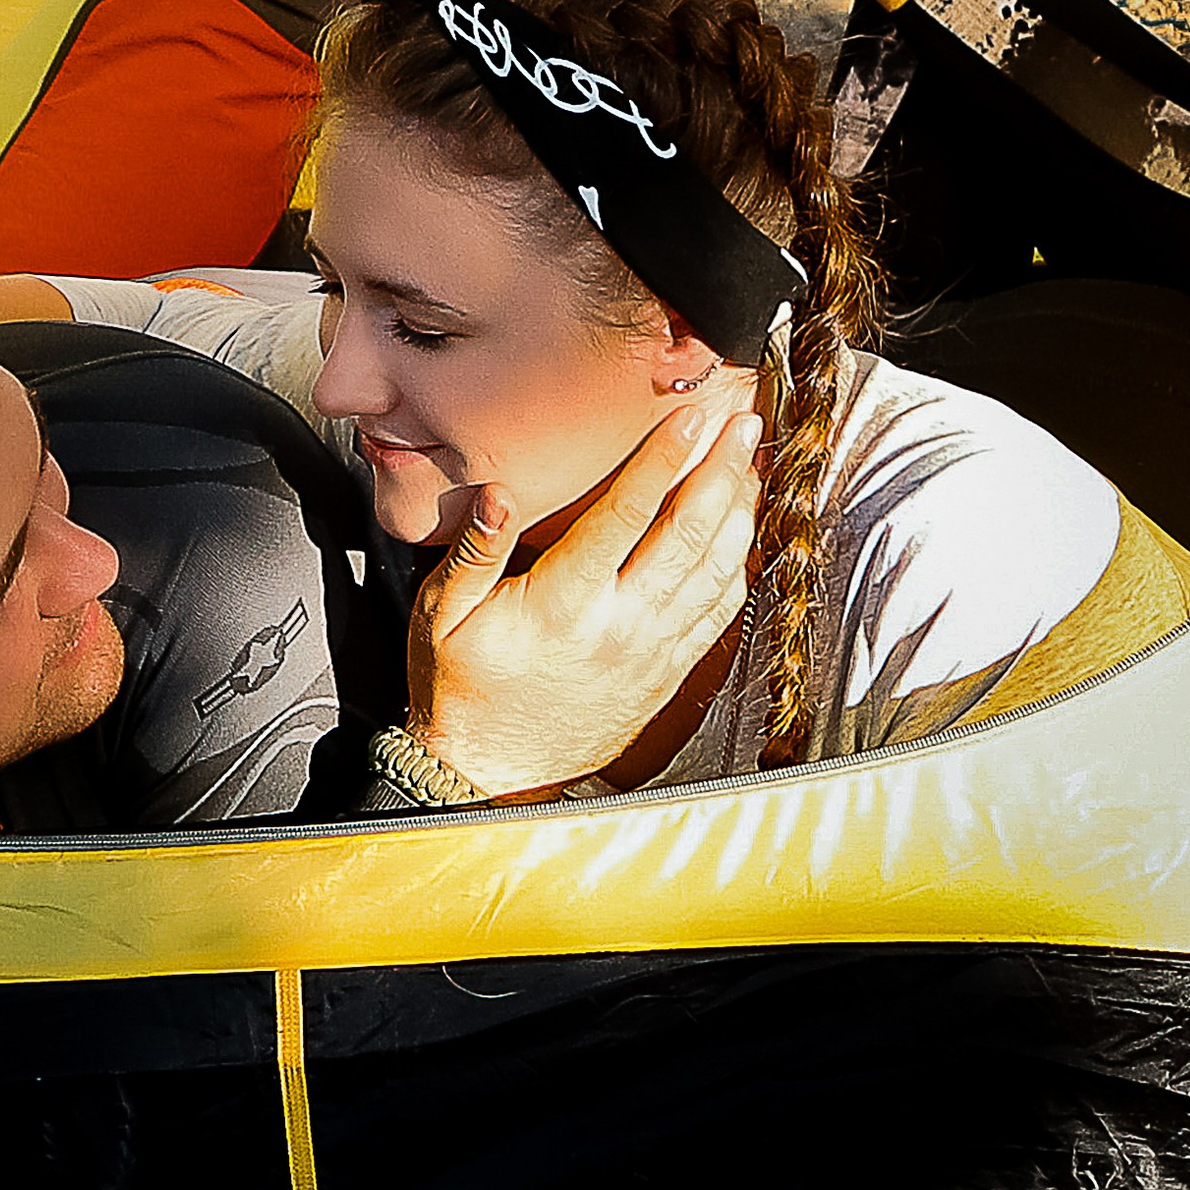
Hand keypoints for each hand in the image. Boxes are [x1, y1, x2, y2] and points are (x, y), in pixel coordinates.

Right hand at [405, 400, 761, 800]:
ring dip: (738, 514)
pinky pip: (717, 618)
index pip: (626, 515)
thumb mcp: (440, 613)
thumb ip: (473, 550)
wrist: (487, 772)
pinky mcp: (664, 675)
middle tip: (742, 425)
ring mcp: (650, 654)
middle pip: (689, 536)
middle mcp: (619, 626)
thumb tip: (499, 496)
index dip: (662, 460)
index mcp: (565, 603)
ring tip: (749, 465)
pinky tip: (741, 537)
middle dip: (720, 472)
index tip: (688, 417)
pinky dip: (737, 570)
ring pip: (715, 574)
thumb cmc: (460, 686)